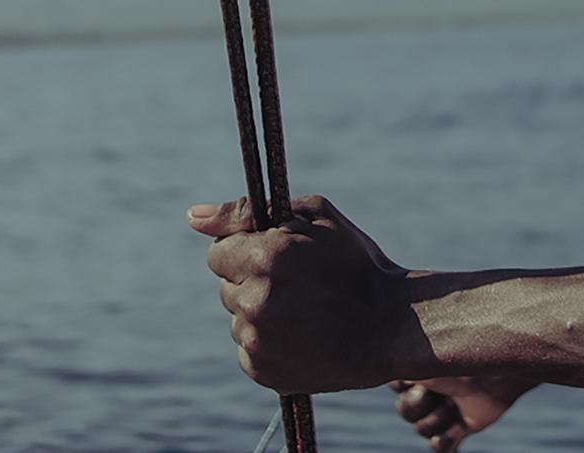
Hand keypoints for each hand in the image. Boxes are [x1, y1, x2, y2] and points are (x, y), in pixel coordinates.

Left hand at [189, 194, 412, 393]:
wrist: (392, 326)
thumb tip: (192, 216)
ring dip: (260, 312)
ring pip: (237, 318)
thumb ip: (248, 212)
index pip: (218, 253)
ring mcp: (257, 341)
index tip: (274, 257)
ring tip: (305, 312)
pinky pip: (247, 349)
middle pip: (227, 286)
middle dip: (253, 281)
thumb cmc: (356, 264)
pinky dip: (268, 342)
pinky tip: (302, 336)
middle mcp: (254, 301)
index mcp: (265, 257)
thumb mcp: (316, 217)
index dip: (246, 251)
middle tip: (298, 284)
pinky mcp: (262, 372)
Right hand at [390, 374, 532, 450]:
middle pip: (406, 413)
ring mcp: (446, 408)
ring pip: (422, 430)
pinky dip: (445, 442)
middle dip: (422, 408)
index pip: (396, 388)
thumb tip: (379, 367)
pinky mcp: (462, 426)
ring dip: (439, 420)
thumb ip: (397, 364)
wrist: (497, 376)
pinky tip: (456, 429)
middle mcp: (430, 388)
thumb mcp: (422, 360)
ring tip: (456, 406)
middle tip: (442, 395)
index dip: (407, 389)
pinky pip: (439, 448)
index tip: (422, 379)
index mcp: (420, 368)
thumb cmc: (458, 363)